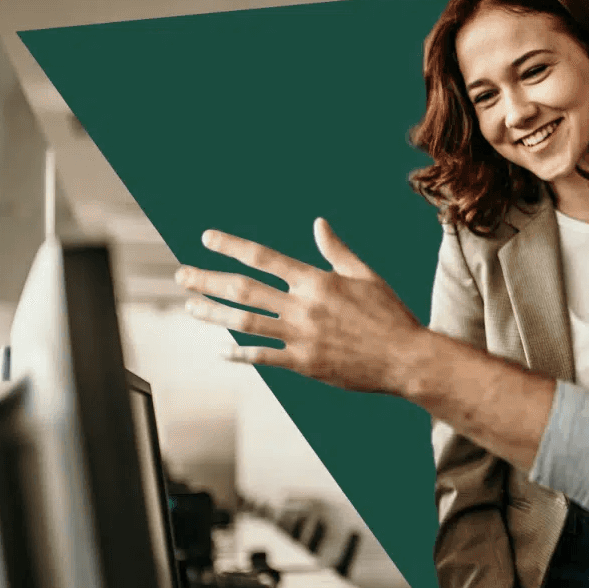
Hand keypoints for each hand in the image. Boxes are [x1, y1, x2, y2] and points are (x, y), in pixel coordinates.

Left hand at [175, 219, 430, 395]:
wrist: (406, 359)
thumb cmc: (390, 315)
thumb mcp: (365, 276)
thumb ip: (336, 251)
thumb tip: (318, 224)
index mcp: (317, 281)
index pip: (264, 258)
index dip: (232, 246)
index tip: (207, 239)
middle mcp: (304, 307)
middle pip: (244, 289)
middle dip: (208, 280)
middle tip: (182, 275)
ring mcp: (301, 337)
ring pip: (245, 322)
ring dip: (213, 312)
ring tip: (190, 306)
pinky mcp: (304, 363)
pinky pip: (263, 357)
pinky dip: (239, 353)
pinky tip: (220, 349)